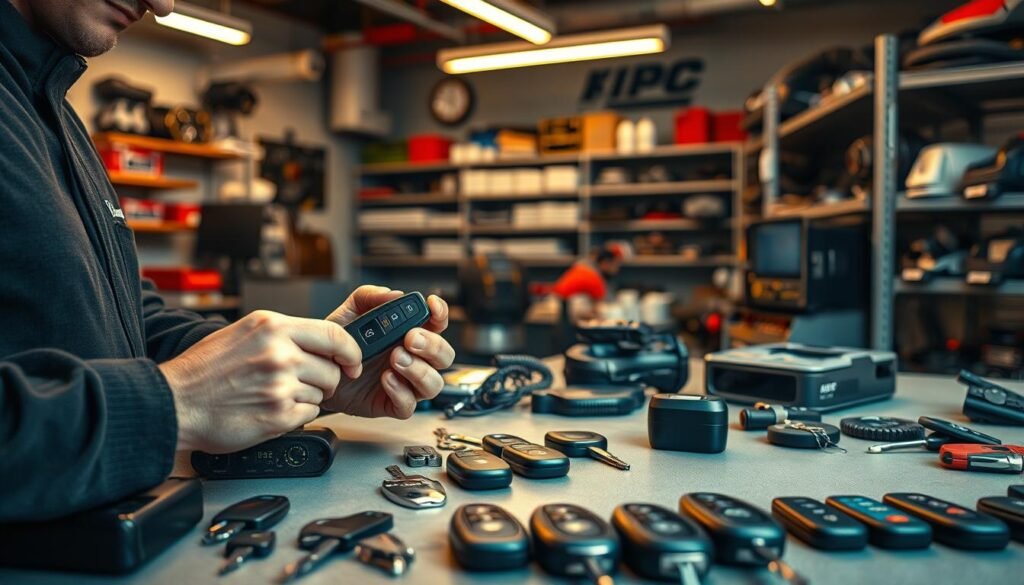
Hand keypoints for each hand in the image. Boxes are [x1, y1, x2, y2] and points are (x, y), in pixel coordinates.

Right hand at [159, 310, 361, 452]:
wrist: (175, 402)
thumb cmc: (204, 371)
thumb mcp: (243, 333)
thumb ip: (282, 334)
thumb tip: (319, 342)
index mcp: (272, 326)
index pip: (335, 334)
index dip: (350, 351)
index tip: (352, 361)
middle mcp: (279, 352)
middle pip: (332, 368)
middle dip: (322, 379)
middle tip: (297, 383)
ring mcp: (279, 384)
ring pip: (321, 393)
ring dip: (304, 398)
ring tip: (272, 395)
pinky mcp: (278, 414)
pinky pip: (309, 415)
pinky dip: (295, 416)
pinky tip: (270, 409)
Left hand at [321, 285, 454, 418]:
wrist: (317, 373)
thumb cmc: (338, 345)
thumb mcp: (347, 314)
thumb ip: (368, 297)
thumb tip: (394, 295)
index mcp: (408, 334)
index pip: (436, 323)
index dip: (440, 314)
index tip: (431, 306)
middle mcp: (413, 359)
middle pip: (444, 355)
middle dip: (433, 345)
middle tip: (410, 339)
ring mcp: (405, 383)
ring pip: (434, 383)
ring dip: (419, 370)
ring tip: (395, 359)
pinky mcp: (392, 404)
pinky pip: (409, 405)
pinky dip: (401, 392)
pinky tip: (385, 379)